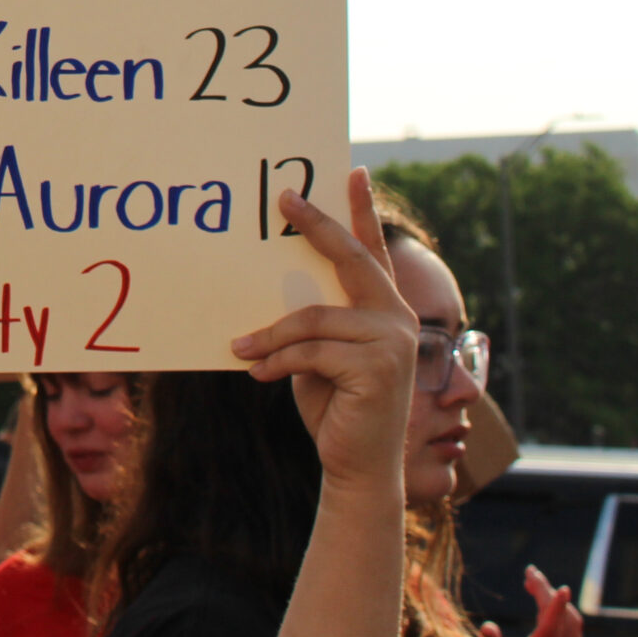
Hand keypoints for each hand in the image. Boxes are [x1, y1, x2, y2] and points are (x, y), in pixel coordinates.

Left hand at [230, 167, 417, 502]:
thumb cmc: (332, 406)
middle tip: (284, 196)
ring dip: (271, 336)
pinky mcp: (378, 368)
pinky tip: (259, 375)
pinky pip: (311, 351)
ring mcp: (392, 342)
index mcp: (382, 310)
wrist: (354, 466)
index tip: (352, 170)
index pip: (372, 252)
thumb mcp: (316, 355)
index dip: (362, 211)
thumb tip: (270, 290)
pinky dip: (278, 361)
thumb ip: (310, 322)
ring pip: (314, 318)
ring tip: (242, 348)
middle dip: (317, 226)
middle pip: (351, 259)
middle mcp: (395, 319)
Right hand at [479, 567, 581, 636]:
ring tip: (535, 585)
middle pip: (560, 620)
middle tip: (529, 573)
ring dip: (555, 602)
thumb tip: (490, 626)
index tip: (563, 589)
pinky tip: (547, 607)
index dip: (554, 609)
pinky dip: (562, 614)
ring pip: (571, 625)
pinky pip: (571, 632)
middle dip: (545, 593)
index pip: (549, 630)